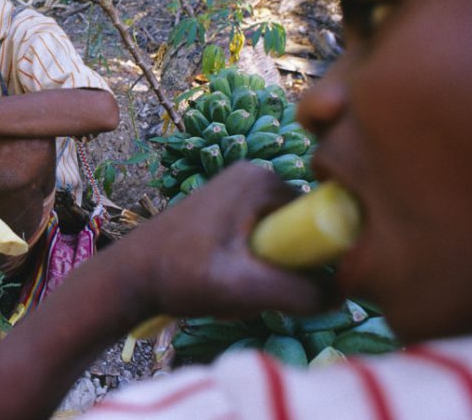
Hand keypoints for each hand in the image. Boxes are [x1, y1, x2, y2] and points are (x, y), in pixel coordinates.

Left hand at [115, 162, 335, 323]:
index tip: (286, 284)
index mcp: (260, 179)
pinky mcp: (231, 211)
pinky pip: (264, 245)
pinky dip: (252, 271)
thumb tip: (342, 295)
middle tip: (249, 289)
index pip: (321, 220)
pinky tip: (224, 282)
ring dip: (267, 275)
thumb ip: (298, 292)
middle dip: (284, 269)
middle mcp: (254, 176)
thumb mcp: (242, 288)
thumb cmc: (176, 275)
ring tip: (232, 286)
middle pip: (302, 233)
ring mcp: (241, 192)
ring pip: (283, 244)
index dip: (316, 258)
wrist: (129, 276)